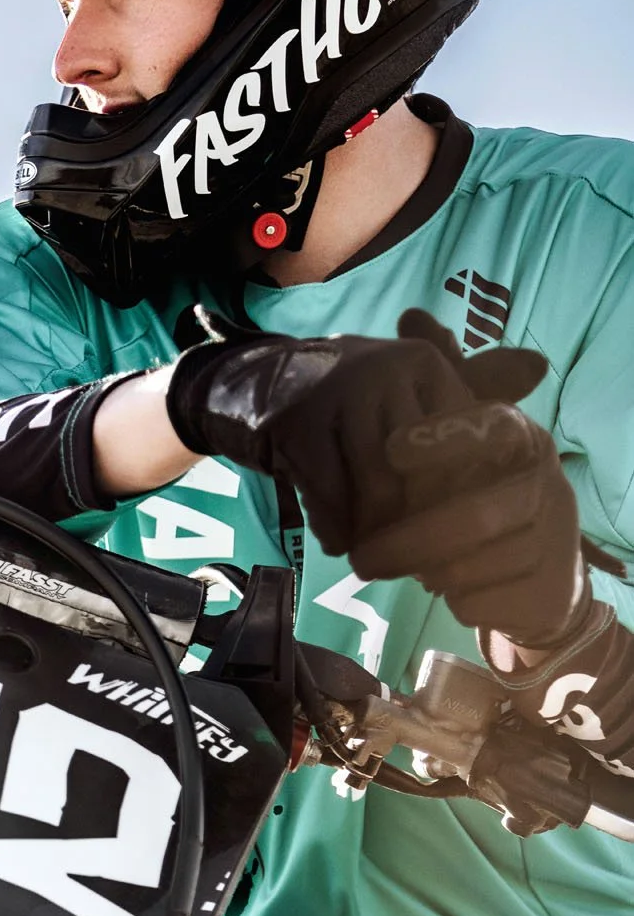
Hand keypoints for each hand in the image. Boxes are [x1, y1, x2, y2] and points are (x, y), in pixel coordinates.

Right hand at [165, 310, 546, 558]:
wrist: (253, 387)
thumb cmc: (347, 397)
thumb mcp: (409, 384)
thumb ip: (474, 383)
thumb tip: (539, 367)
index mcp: (423, 364)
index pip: (465, 447)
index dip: (464, 501)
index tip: (458, 536)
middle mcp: (385, 370)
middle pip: (425, 476)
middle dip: (424, 528)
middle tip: (418, 560)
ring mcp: (338, 398)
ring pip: (380, 493)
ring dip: (379, 537)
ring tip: (377, 558)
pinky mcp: (297, 428)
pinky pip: (331, 499)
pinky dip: (337, 530)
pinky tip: (339, 542)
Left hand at [351, 322, 585, 645]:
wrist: (532, 568)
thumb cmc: (475, 491)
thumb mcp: (450, 438)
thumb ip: (435, 382)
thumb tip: (413, 315)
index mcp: (520, 436)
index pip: (491, 428)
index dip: (444, 437)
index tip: (391, 447)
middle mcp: (545, 479)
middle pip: (478, 514)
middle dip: (411, 540)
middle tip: (361, 559)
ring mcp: (554, 535)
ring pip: (480, 562)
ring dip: (431, 571)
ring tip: (407, 569)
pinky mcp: (552, 585)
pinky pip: (490, 599)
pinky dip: (460, 600)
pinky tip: (450, 591)